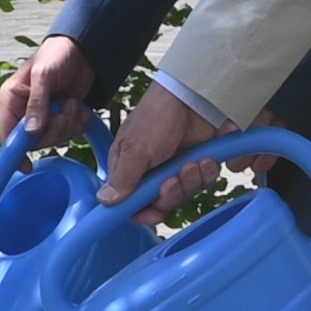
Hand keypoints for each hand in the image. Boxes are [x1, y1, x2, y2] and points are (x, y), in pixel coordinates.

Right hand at [0, 37, 96, 145]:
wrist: (83, 50)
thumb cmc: (57, 54)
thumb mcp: (43, 74)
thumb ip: (36, 103)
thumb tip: (31, 131)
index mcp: (11, 100)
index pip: (7, 134)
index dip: (14, 153)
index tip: (26, 166)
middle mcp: (24, 111)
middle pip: (34, 141)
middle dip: (54, 130)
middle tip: (65, 111)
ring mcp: (44, 116)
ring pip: (54, 139)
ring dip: (68, 124)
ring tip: (73, 104)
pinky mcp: (61, 118)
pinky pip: (69, 134)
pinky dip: (78, 124)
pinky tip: (79, 108)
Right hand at [96, 80, 235, 223]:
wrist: (193, 95)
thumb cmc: (157, 116)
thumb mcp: (136, 149)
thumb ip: (123, 178)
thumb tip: (104, 201)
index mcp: (128, 167)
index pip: (131, 202)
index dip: (142, 213)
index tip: (154, 215)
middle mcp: (151, 171)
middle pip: (160, 203)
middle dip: (170, 195)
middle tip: (173, 180)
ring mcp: (175, 167)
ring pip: (184, 194)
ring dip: (190, 182)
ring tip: (191, 163)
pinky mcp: (197, 162)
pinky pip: (203, 182)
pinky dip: (206, 173)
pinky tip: (205, 159)